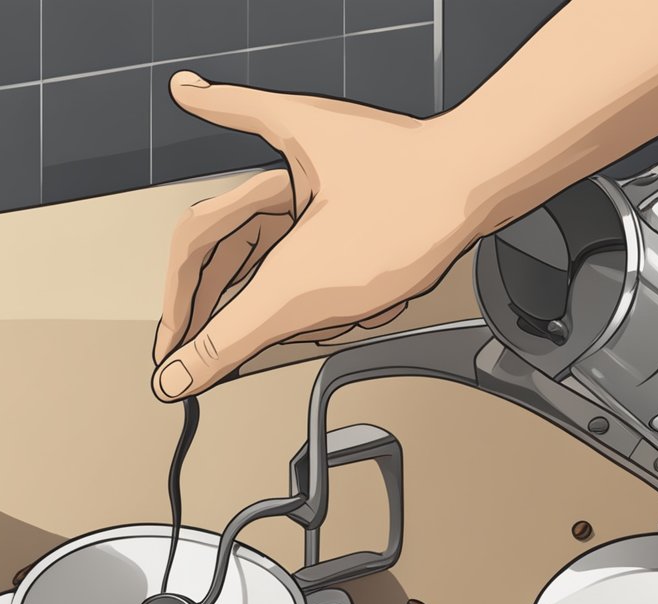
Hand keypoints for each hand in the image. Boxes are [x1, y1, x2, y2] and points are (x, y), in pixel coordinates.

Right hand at [151, 71, 496, 401]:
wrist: (489, 178)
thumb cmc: (410, 206)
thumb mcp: (300, 292)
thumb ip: (230, 338)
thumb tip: (177, 375)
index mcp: (264, 178)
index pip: (193, 243)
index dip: (177, 304)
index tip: (168, 353)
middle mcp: (290, 174)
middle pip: (235, 256)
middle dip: (236, 311)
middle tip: (208, 358)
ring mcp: (330, 191)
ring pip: (286, 267)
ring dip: (309, 310)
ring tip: (341, 324)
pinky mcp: (364, 210)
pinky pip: (329, 266)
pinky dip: (342, 301)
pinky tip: (346, 314)